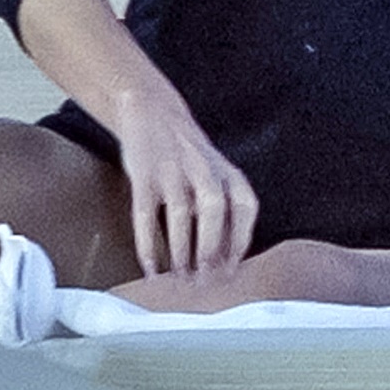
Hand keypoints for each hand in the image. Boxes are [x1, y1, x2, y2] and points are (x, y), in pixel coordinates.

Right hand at [114, 86, 258, 277]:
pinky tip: (150, 268)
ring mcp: (171, 169)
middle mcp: (202, 167)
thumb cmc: (188, 153)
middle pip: (214, 208)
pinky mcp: (143, 174)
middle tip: (205, 280)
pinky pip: (145, 214)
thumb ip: (223, 208)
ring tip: (180, 278)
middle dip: (211, 246)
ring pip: (180, 212)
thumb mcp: (215, 172)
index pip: (245, 205)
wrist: (152, 109)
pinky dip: (147, 244)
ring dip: (181, 249)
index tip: (233, 269)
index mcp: (225, 169)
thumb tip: (224, 261)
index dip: (240, 239)